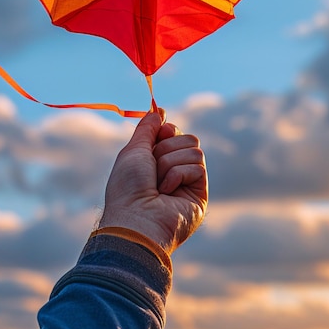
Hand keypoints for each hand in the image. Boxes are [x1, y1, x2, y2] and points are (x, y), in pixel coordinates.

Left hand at [98, 111, 207, 252]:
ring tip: (158, 184)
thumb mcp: (133, 150)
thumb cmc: (128, 187)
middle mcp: (174, 171)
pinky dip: (178, 175)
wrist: (135, 218)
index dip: (166, 130)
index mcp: (157, 162)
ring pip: (194, 150)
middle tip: (153, 166)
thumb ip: (147, 129)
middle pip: (187, 138)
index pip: (174, 132)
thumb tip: (158, 111)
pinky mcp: (200, 195)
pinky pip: (198, 166)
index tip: (158, 135)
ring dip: (170, 163)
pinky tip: (167, 193)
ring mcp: (189, 184)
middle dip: (166, 148)